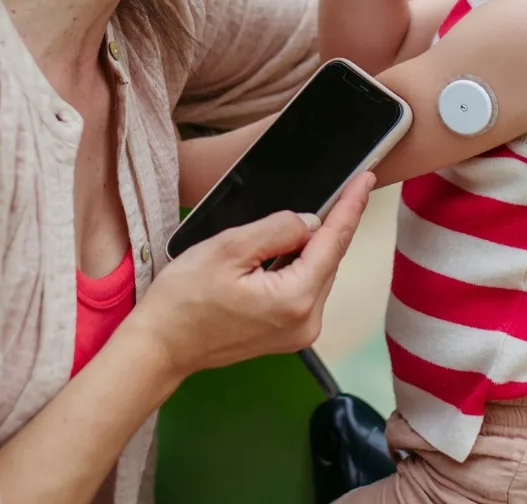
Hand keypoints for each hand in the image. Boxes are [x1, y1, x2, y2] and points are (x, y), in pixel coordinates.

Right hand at [128, 172, 374, 380]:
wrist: (160, 346)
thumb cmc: (184, 299)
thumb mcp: (228, 248)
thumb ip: (276, 229)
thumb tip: (309, 222)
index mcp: (295, 299)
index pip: (333, 242)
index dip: (351, 207)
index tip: (366, 180)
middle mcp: (306, 321)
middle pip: (329, 259)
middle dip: (330, 225)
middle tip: (339, 189)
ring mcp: (298, 333)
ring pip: (317, 274)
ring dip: (310, 247)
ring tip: (293, 225)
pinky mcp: (287, 335)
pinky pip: (304, 290)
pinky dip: (299, 267)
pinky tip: (284, 252)